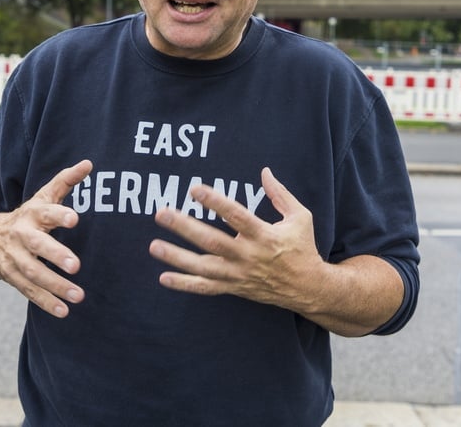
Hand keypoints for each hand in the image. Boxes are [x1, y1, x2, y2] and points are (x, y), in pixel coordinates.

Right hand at [0, 159, 92, 318]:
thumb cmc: (28, 215)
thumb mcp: (43, 196)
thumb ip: (66, 180)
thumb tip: (89, 163)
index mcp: (32, 214)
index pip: (45, 212)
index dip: (59, 215)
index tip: (75, 219)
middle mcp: (21, 236)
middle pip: (37, 245)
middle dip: (55, 255)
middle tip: (77, 265)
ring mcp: (14, 258)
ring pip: (33, 273)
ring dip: (55, 286)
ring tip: (78, 296)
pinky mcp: (12, 277)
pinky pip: (29, 291)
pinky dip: (46, 302)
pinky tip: (64, 312)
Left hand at [148, 167, 325, 310]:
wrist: (307, 288)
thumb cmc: (302, 248)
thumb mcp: (300, 217)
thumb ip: (280, 194)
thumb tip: (264, 171)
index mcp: (264, 235)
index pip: (236, 216)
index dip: (215, 202)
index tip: (195, 189)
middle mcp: (248, 256)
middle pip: (212, 241)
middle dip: (184, 227)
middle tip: (161, 213)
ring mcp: (239, 274)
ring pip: (204, 267)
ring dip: (177, 257)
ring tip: (153, 245)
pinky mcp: (234, 288)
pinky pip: (206, 288)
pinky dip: (184, 285)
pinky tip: (163, 277)